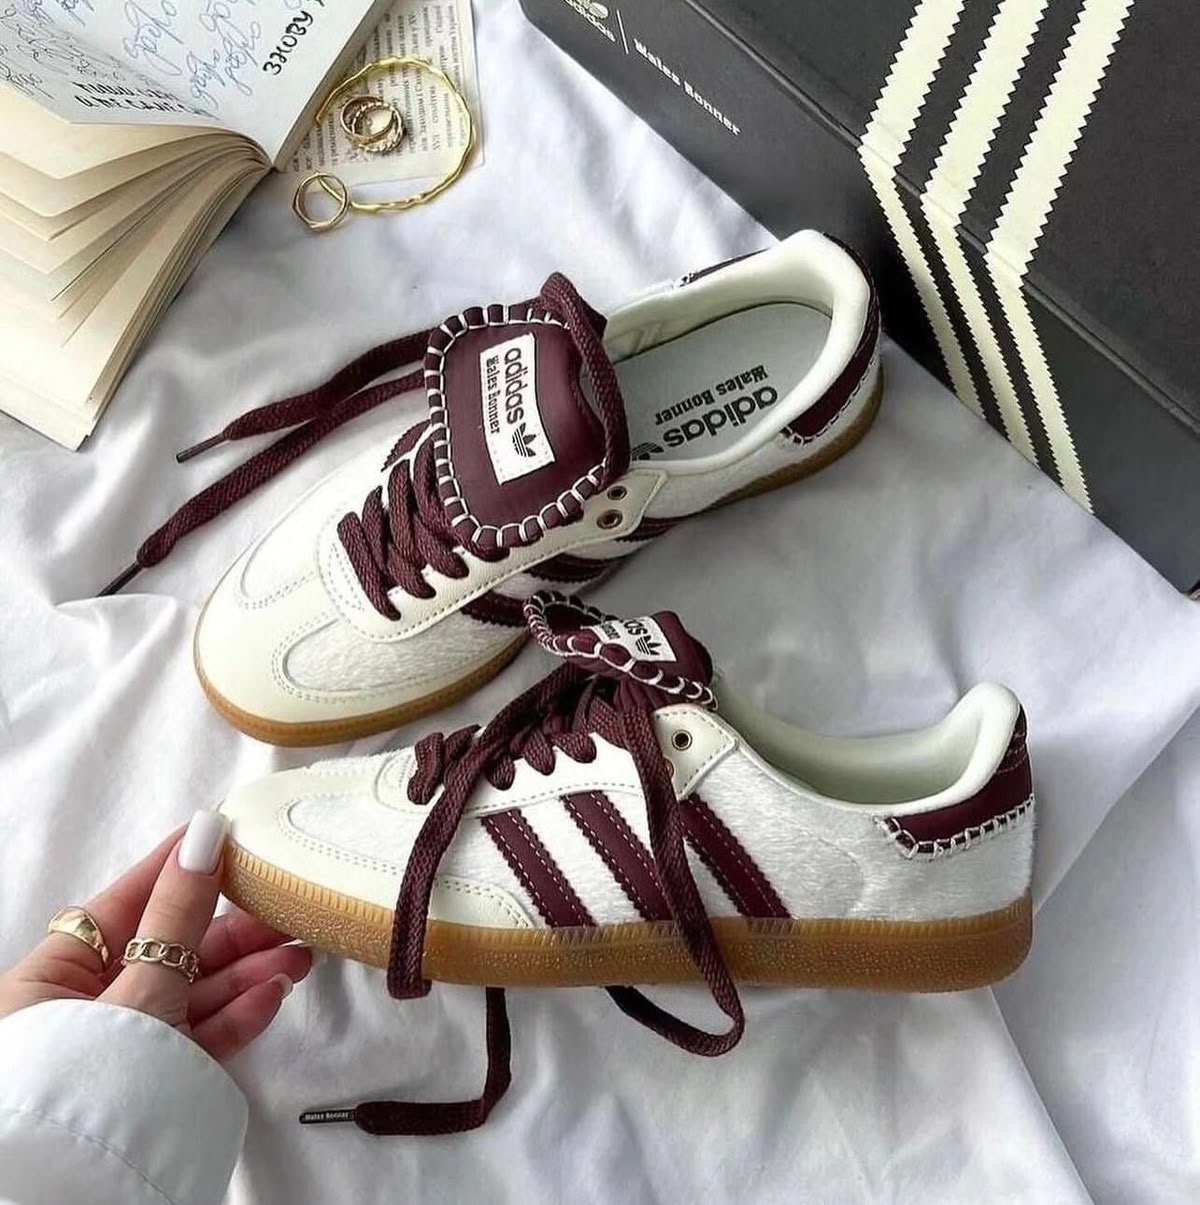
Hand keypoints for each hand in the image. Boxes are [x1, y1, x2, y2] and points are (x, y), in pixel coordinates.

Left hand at [0, 812, 312, 1062]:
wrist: (77, 1195)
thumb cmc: (92, 1077)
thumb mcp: (142, 985)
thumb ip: (180, 911)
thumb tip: (205, 832)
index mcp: (54, 976)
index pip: (124, 903)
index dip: (177, 867)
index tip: (224, 833)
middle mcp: (86, 1007)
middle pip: (169, 948)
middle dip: (233, 929)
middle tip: (287, 907)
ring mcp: (124, 1045)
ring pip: (193, 993)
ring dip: (248, 972)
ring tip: (300, 953)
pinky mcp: (156, 1080)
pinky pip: (199, 1036)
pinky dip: (237, 1015)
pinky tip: (273, 993)